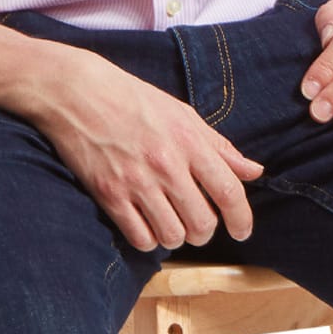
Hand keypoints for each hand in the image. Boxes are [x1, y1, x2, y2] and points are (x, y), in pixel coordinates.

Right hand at [27, 53, 266, 250]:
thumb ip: (220, 146)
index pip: (228, 192)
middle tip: (198, 226)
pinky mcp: (109, 194)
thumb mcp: (183, 114)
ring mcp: (136, 182)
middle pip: (201, 223)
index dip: (242, 219)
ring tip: (170, 224)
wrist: (78, 93)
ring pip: (172, 236)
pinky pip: (140, 237)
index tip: (242, 232)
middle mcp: (166, 164)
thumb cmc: (133, 100)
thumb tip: (254, 171)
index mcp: (189, 142)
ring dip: (176, 237)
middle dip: (204, 232)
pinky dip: (148, 240)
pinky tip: (146, 226)